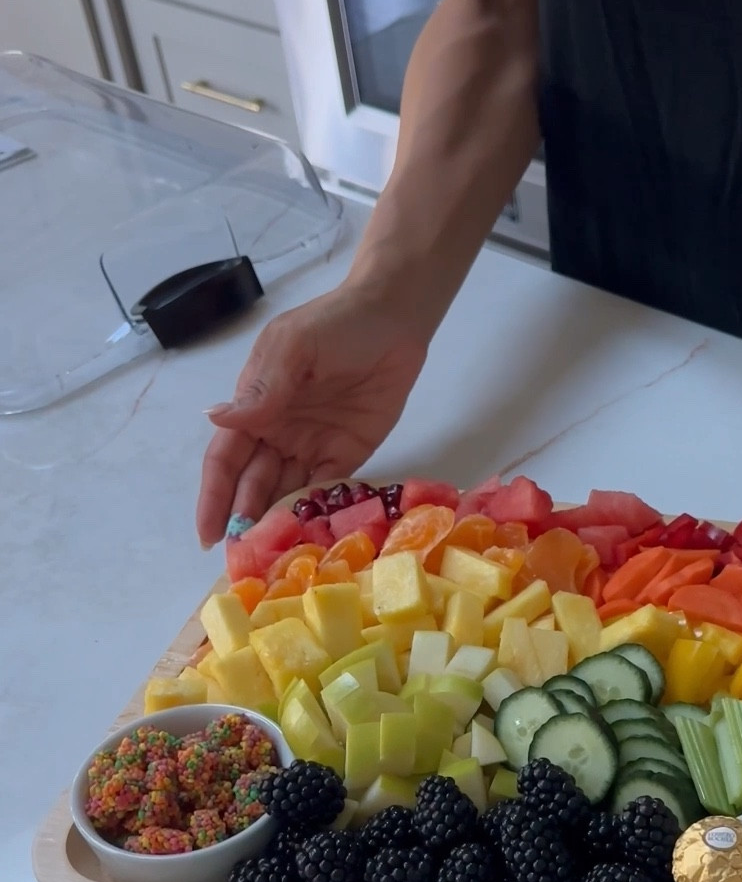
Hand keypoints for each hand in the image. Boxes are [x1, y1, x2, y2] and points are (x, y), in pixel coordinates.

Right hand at [196, 281, 428, 545]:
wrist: (394, 318)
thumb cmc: (335, 324)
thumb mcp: (292, 350)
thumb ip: (263, 390)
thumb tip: (216, 419)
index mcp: (255, 407)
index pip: (225, 460)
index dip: (213, 498)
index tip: (208, 535)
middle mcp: (277, 433)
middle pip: (252, 486)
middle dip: (244, 523)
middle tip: (242, 563)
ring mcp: (312, 446)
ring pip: (286, 495)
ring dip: (277, 526)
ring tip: (272, 563)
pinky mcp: (347, 454)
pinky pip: (325, 492)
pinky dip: (315, 515)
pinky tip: (309, 541)